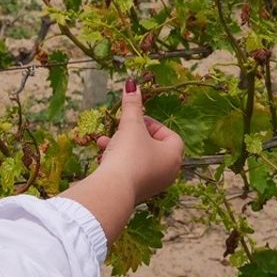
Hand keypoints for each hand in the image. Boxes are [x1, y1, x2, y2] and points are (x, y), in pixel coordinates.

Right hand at [58, 80, 183, 241]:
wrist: (114, 190)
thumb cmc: (129, 155)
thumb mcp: (130, 125)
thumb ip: (132, 104)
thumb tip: (132, 83)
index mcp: (174, 155)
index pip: (168, 134)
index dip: (151, 123)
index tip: (135, 120)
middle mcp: (168, 171)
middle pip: (152, 146)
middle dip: (131, 135)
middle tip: (119, 130)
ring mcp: (154, 184)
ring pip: (139, 159)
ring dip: (121, 148)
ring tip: (103, 142)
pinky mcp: (138, 193)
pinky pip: (131, 173)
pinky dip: (119, 163)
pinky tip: (102, 158)